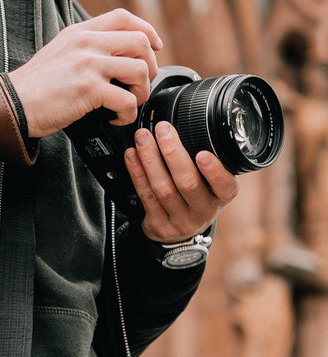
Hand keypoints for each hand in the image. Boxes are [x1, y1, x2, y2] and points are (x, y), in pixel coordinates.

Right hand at [7, 8, 163, 137]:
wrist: (12, 105)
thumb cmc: (32, 89)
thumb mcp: (57, 54)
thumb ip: (81, 50)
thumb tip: (107, 60)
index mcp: (80, 33)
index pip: (124, 18)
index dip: (147, 30)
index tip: (154, 47)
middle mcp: (87, 44)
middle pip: (140, 42)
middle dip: (150, 66)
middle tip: (140, 85)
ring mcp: (89, 65)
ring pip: (140, 70)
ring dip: (141, 92)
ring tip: (128, 104)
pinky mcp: (89, 90)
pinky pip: (126, 100)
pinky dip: (128, 114)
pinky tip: (116, 119)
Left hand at [125, 122, 238, 242]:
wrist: (180, 234)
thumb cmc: (198, 197)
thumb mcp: (213, 184)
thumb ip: (208, 162)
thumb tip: (193, 122)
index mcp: (222, 196)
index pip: (224, 186)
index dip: (214, 171)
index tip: (203, 154)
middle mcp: (203, 210)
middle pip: (187, 183)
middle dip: (173, 153)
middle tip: (163, 130)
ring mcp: (180, 220)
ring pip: (163, 189)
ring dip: (150, 160)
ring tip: (142, 138)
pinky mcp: (159, 224)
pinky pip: (145, 196)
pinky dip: (137, 173)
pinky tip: (132, 156)